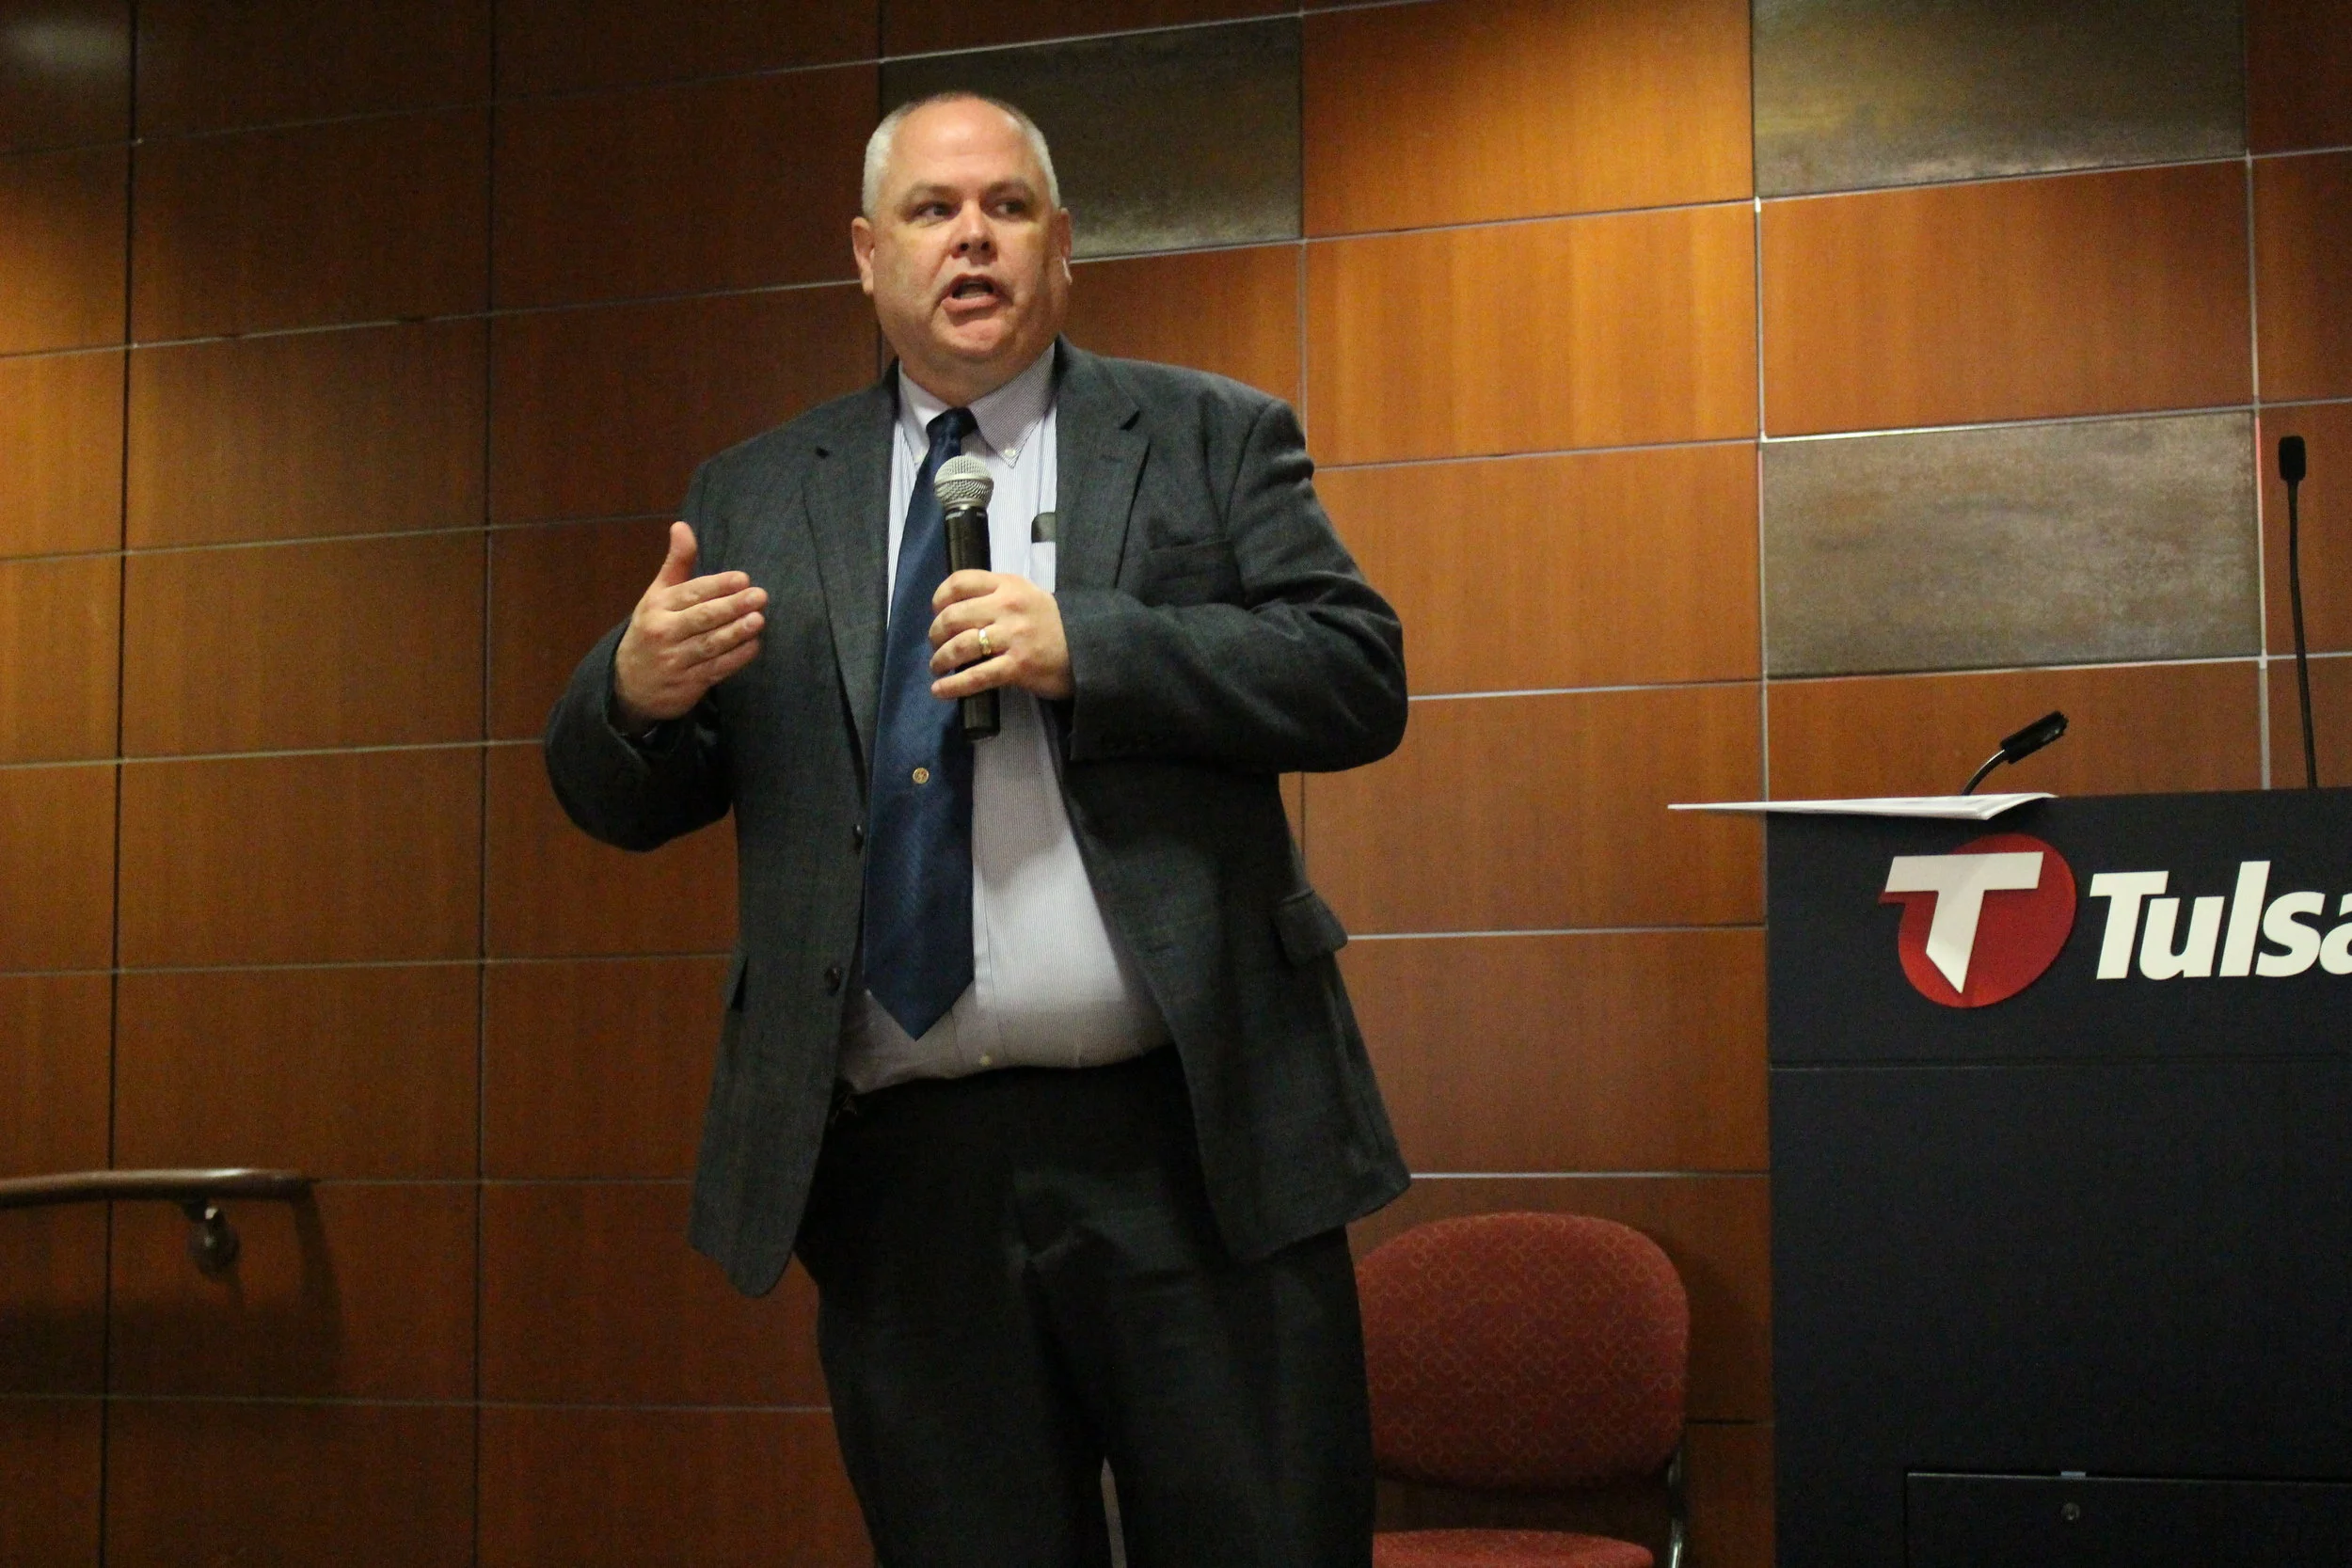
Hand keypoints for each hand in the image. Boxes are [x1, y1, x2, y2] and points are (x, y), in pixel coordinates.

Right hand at [611, 522, 766, 727]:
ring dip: (736, 633)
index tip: (743, 579)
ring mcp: (675, 661)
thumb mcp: (658, 594)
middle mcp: (664, 633)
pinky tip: (754, 646)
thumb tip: (682, 526)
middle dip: (731, 607)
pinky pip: (715, 669)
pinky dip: (736, 658)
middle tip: (759, 596)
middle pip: (701, 618)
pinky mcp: (687, 684)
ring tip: (759, 620)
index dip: (717, 586)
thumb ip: (676, 562)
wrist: (630, 683)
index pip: (690, 594)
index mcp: (657, 607)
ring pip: (710, 645)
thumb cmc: (653, 628)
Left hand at [928, 571, 1071, 701]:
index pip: (961, 581)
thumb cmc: (1052, 623)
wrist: (1089, 647)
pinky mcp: (1018, 666)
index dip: (939, 598)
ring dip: (940, 659)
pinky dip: (953, 685)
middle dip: (935, 634)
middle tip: (935, 646)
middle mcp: (1008, 606)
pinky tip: (940, 690)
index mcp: (1008, 585)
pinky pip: (977, 676)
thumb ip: (996, 595)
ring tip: (937, 667)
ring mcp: (1013, 636)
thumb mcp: (1026, 595)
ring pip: (961, 645)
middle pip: (953, 616)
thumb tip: (956, 611)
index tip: (936, 612)